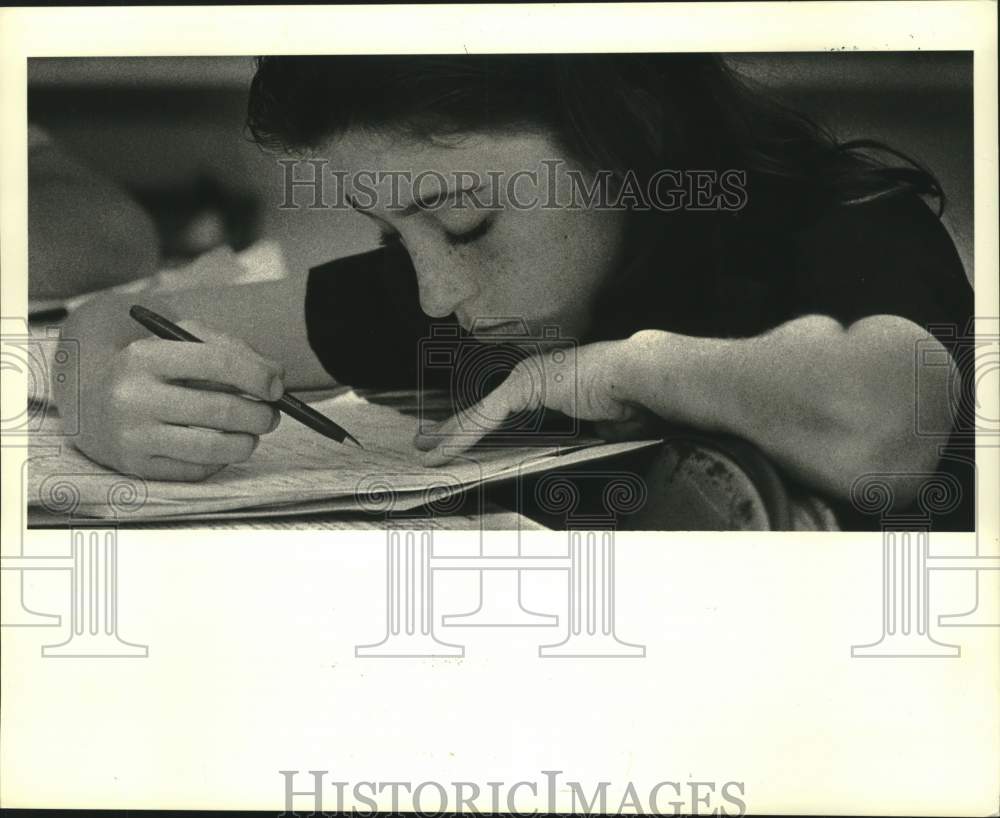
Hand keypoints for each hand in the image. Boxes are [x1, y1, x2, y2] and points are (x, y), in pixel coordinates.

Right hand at [75, 321, 284, 480]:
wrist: (90, 402)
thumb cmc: (153, 369)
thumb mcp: (180, 342)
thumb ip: (230, 350)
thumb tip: (277, 377)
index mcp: (144, 356)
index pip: (217, 363)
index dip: (257, 376)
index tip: (277, 386)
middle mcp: (133, 397)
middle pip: (221, 410)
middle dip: (260, 414)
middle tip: (271, 414)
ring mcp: (133, 436)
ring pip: (215, 447)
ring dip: (247, 441)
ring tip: (252, 432)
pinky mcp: (138, 467)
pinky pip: (199, 469)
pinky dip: (222, 459)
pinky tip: (221, 446)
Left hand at [414, 338, 657, 464]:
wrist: (641, 377)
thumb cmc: (632, 399)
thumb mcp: (599, 425)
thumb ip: (583, 432)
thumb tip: (586, 444)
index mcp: (547, 384)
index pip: (503, 411)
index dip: (478, 426)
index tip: (461, 442)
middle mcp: (531, 376)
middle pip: (483, 410)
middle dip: (453, 428)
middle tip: (425, 442)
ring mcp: (525, 377)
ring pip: (477, 414)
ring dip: (449, 435)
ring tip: (424, 450)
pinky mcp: (524, 385)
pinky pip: (485, 417)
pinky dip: (462, 436)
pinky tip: (441, 451)